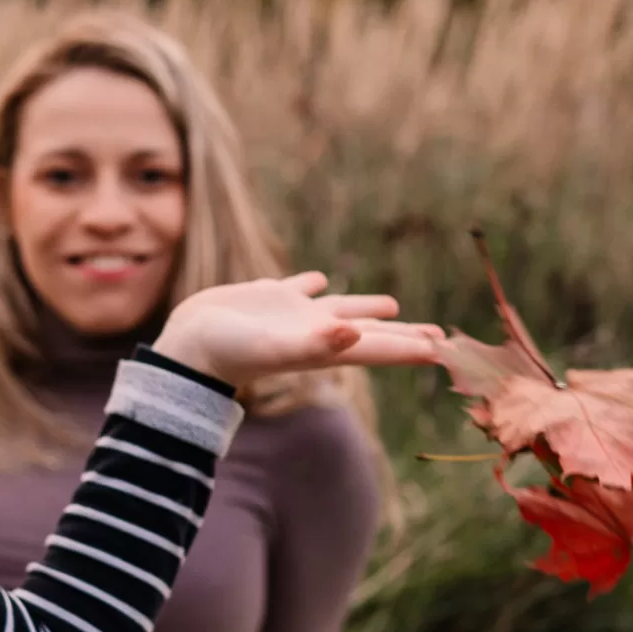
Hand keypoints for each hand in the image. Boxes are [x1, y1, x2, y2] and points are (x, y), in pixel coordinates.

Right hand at [158, 272, 444, 387]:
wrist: (185, 349)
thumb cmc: (228, 351)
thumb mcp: (272, 346)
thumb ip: (314, 343)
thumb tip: (354, 332)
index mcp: (324, 347)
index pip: (381, 348)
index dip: (414, 349)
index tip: (448, 351)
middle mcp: (314, 333)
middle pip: (371, 335)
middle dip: (404, 336)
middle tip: (438, 337)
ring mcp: (291, 316)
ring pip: (340, 311)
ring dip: (367, 311)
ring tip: (392, 307)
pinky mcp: (267, 298)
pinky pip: (299, 289)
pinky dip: (313, 285)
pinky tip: (320, 280)